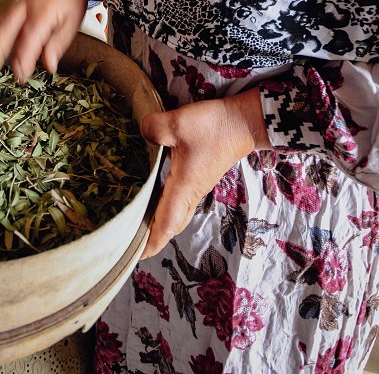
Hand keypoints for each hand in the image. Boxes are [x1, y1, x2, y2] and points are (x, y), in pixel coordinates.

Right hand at [0, 0, 97, 83]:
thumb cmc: (71, 4)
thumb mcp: (71, 25)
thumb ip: (58, 45)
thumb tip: (49, 66)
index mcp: (43, 12)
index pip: (29, 38)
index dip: (23, 57)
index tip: (21, 75)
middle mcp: (26, 7)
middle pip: (6, 29)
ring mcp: (17, 6)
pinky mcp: (13, 8)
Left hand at [140, 88, 269, 257]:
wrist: (243, 122)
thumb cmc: (213, 128)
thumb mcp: (178, 123)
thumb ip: (154, 129)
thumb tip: (142, 133)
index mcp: (184, 187)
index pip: (166, 223)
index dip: (152, 242)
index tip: (138, 257)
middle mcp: (192, 191)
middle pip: (173, 223)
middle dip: (155, 236)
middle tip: (135, 241)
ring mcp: (199, 183)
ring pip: (179, 212)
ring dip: (162, 221)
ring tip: (142, 222)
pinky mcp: (201, 173)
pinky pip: (182, 198)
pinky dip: (169, 205)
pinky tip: (158, 193)